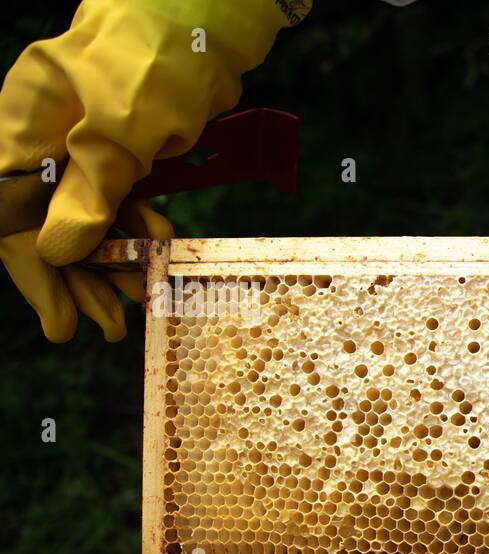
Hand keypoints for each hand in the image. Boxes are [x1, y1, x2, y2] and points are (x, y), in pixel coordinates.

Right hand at [0, 0, 308, 340]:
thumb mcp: (123, 128)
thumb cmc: (157, 56)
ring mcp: (86, 142)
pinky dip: (137, 226)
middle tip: (112, 326)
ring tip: (138, 297)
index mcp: (24, 126)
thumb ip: (91, 190)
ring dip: (114, 259)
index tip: (63, 324)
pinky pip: (120, 200)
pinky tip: (158, 245)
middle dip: (81, 278)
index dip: (37, 276)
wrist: (207, 18)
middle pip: (50, 224)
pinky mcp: (126, 146)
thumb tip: (59, 249)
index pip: (13, 217)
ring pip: (89, 217)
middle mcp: (47, 137)